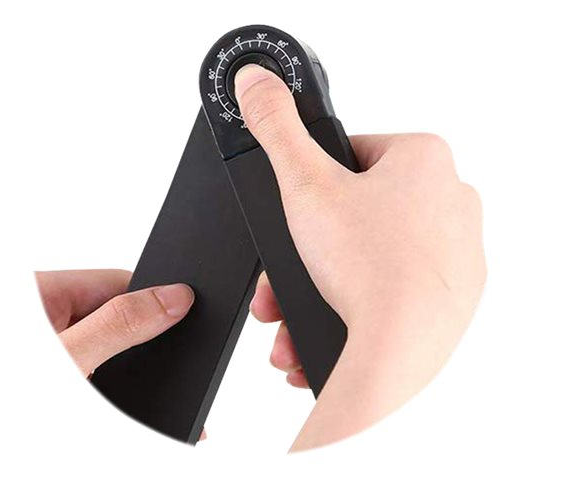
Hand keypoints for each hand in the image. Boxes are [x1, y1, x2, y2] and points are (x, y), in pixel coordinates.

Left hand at [35, 269, 205, 439]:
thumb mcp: (69, 361)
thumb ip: (120, 325)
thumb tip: (172, 297)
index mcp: (41, 291)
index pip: (118, 281)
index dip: (153, 299)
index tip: (181, 319)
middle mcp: (41, 312)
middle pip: (114, 313)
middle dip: (135, 343)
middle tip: (137, 372)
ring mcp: (45, 341)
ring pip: (104, 342)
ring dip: (117, 367)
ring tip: (111, 390)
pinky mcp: (52, 363)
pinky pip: (89, 362)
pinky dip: (103, 379)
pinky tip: (104, 394)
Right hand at [236, 65, 485, 450]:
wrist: (400, 347)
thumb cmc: (366, 266)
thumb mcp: (304, 184)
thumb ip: (275, 127)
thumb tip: (257, 84)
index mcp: (425, 158)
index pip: (353, 155)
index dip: (316, 184)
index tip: (306, 212)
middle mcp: (453, 198)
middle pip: (360, 211)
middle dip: (318, 242)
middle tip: (300, 263)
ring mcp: (459, 249)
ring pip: (376, 252)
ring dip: (333, 276)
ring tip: (311, 298)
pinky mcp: (457, 293)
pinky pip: (399, 286)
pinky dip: (367, 299)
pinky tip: (342, 314)